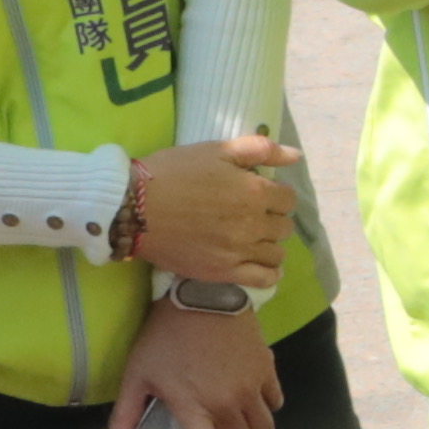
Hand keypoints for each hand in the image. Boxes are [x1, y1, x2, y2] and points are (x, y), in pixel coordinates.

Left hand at [114, 289, 282, 428]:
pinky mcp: (267, 371)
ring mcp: (252, 388)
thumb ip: (123, 417)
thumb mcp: (137, 375)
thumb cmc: (165, 335)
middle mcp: (229, 404)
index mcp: (194, 409)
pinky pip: (276, 403)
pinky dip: (265, 409)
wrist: (203, 292)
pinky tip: (248, 400)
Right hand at [123, 128, 298, 282]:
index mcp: (253, 192)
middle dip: (272, 219)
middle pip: (283, 226)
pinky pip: (263, 279)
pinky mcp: (223, 272)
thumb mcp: (216, 150)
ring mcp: (239, 251)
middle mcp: (252, 223)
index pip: (287, 199)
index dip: (275, 196)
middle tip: (252, 215)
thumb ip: (260, 149)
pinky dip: (269, 273)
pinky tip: (260, 265)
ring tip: (252, 238)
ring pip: (276, 253)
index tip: (260, 195)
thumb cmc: (172, 172)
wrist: (132, 206)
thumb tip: (295, 156)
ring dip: (269, 244)